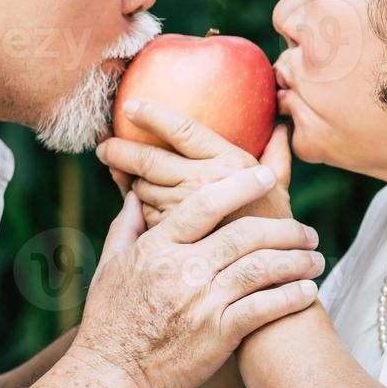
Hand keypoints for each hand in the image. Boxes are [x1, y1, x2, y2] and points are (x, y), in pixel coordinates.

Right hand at [71, 167, 322, 387]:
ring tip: (315, 258)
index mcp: (159, 247)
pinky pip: (263, 308)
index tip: (265, 177)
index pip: (205, 204)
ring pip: (261, 268)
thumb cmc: (110, 319)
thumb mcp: (111, 264)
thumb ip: (128, 226)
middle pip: (245, 234)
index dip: (240, 186)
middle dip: (285, 229)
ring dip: (296, 260)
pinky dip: (290, 297)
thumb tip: (134, 197)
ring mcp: (202, 302)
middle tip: (307, 230)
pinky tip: (307, 291)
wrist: (112, 374)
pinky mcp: (218, 334)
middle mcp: (183, 270)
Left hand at [97, 99, 293, 227]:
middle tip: (104, 147)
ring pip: (143, 188)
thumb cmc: (277, 231)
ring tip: (117, 172)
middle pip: (150, 159)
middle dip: (120, 150)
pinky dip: (137, 207)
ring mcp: (186, 210)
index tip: (130, 107)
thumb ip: (277, 157)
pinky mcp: (172, 235)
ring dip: (128, 180)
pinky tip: (135, 203)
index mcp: (229, 162)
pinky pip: (145, 215)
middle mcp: (205, 181)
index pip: (182, 130)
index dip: (153, 115)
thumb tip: (282, 127)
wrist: (269, 281)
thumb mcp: (280, 190)